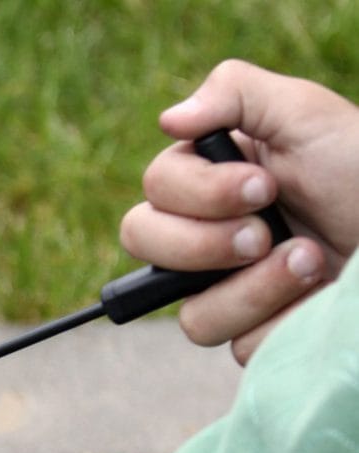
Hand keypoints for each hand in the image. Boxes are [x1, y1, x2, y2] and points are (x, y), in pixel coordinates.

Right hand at [119, 60, 358, 362]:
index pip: (153, 194)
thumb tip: (168, 118)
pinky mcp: (256, 334)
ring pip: (193, 314)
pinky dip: (283, 320)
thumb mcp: (305, 115)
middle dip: (205, 244)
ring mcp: (227, 292)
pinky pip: (240, 346)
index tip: (264, 188)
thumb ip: (234, 94)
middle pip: (146, 248)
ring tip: (310, 262)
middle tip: (264, 234)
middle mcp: (206, 239)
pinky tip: (316, 298)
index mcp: (209, 183)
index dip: (199, 195)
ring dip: (255, 289)